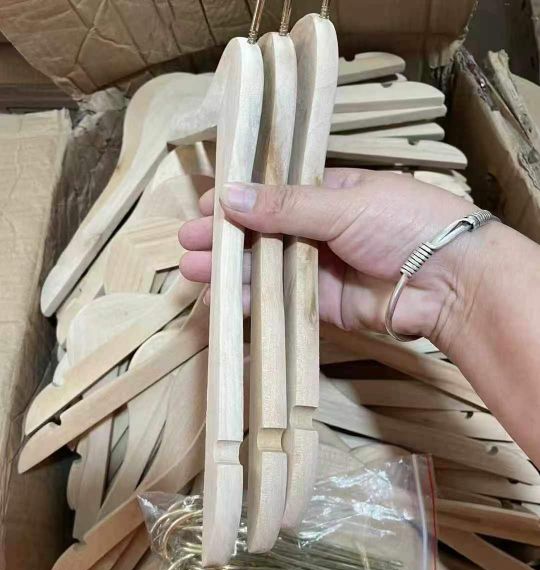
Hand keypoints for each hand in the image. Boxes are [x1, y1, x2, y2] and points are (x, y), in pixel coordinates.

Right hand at [179, 168, 486, 345]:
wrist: (449, 280)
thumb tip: (229, 196)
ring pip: (265, 268)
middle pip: (262, 234)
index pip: (272, 194)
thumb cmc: (403, 224)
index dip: (238, 199)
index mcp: (328, 193)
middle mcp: (319, 230)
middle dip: (225, 237)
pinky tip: (221, 300)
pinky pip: (280, 300)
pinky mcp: (323, 305)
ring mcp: (319, 269)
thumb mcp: (344, 203)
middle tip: (186, 241)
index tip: (204, 204)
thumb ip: (286, 207)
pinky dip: (251, 302)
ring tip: (192, 268)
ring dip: (230, 269)